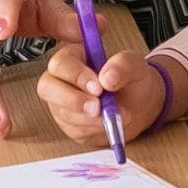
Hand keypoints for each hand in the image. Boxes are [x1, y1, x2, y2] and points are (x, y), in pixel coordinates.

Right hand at [37, 43, 164, 143]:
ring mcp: (63, 103)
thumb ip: (123, 65)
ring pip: (61, 112)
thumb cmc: (133, 80)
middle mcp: (63, 79)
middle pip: (47, 88)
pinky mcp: (70, 124)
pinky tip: (107, 123)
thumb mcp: (135, 66)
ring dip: (89, 118)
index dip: (76, 76)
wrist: (140, 105)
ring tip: (114, 115)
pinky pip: (72, 130)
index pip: (61, 63)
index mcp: (74, 57)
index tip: (98, 88)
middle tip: (97, 108)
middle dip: (72, 100)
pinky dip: (93, 129)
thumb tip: (107, 77)